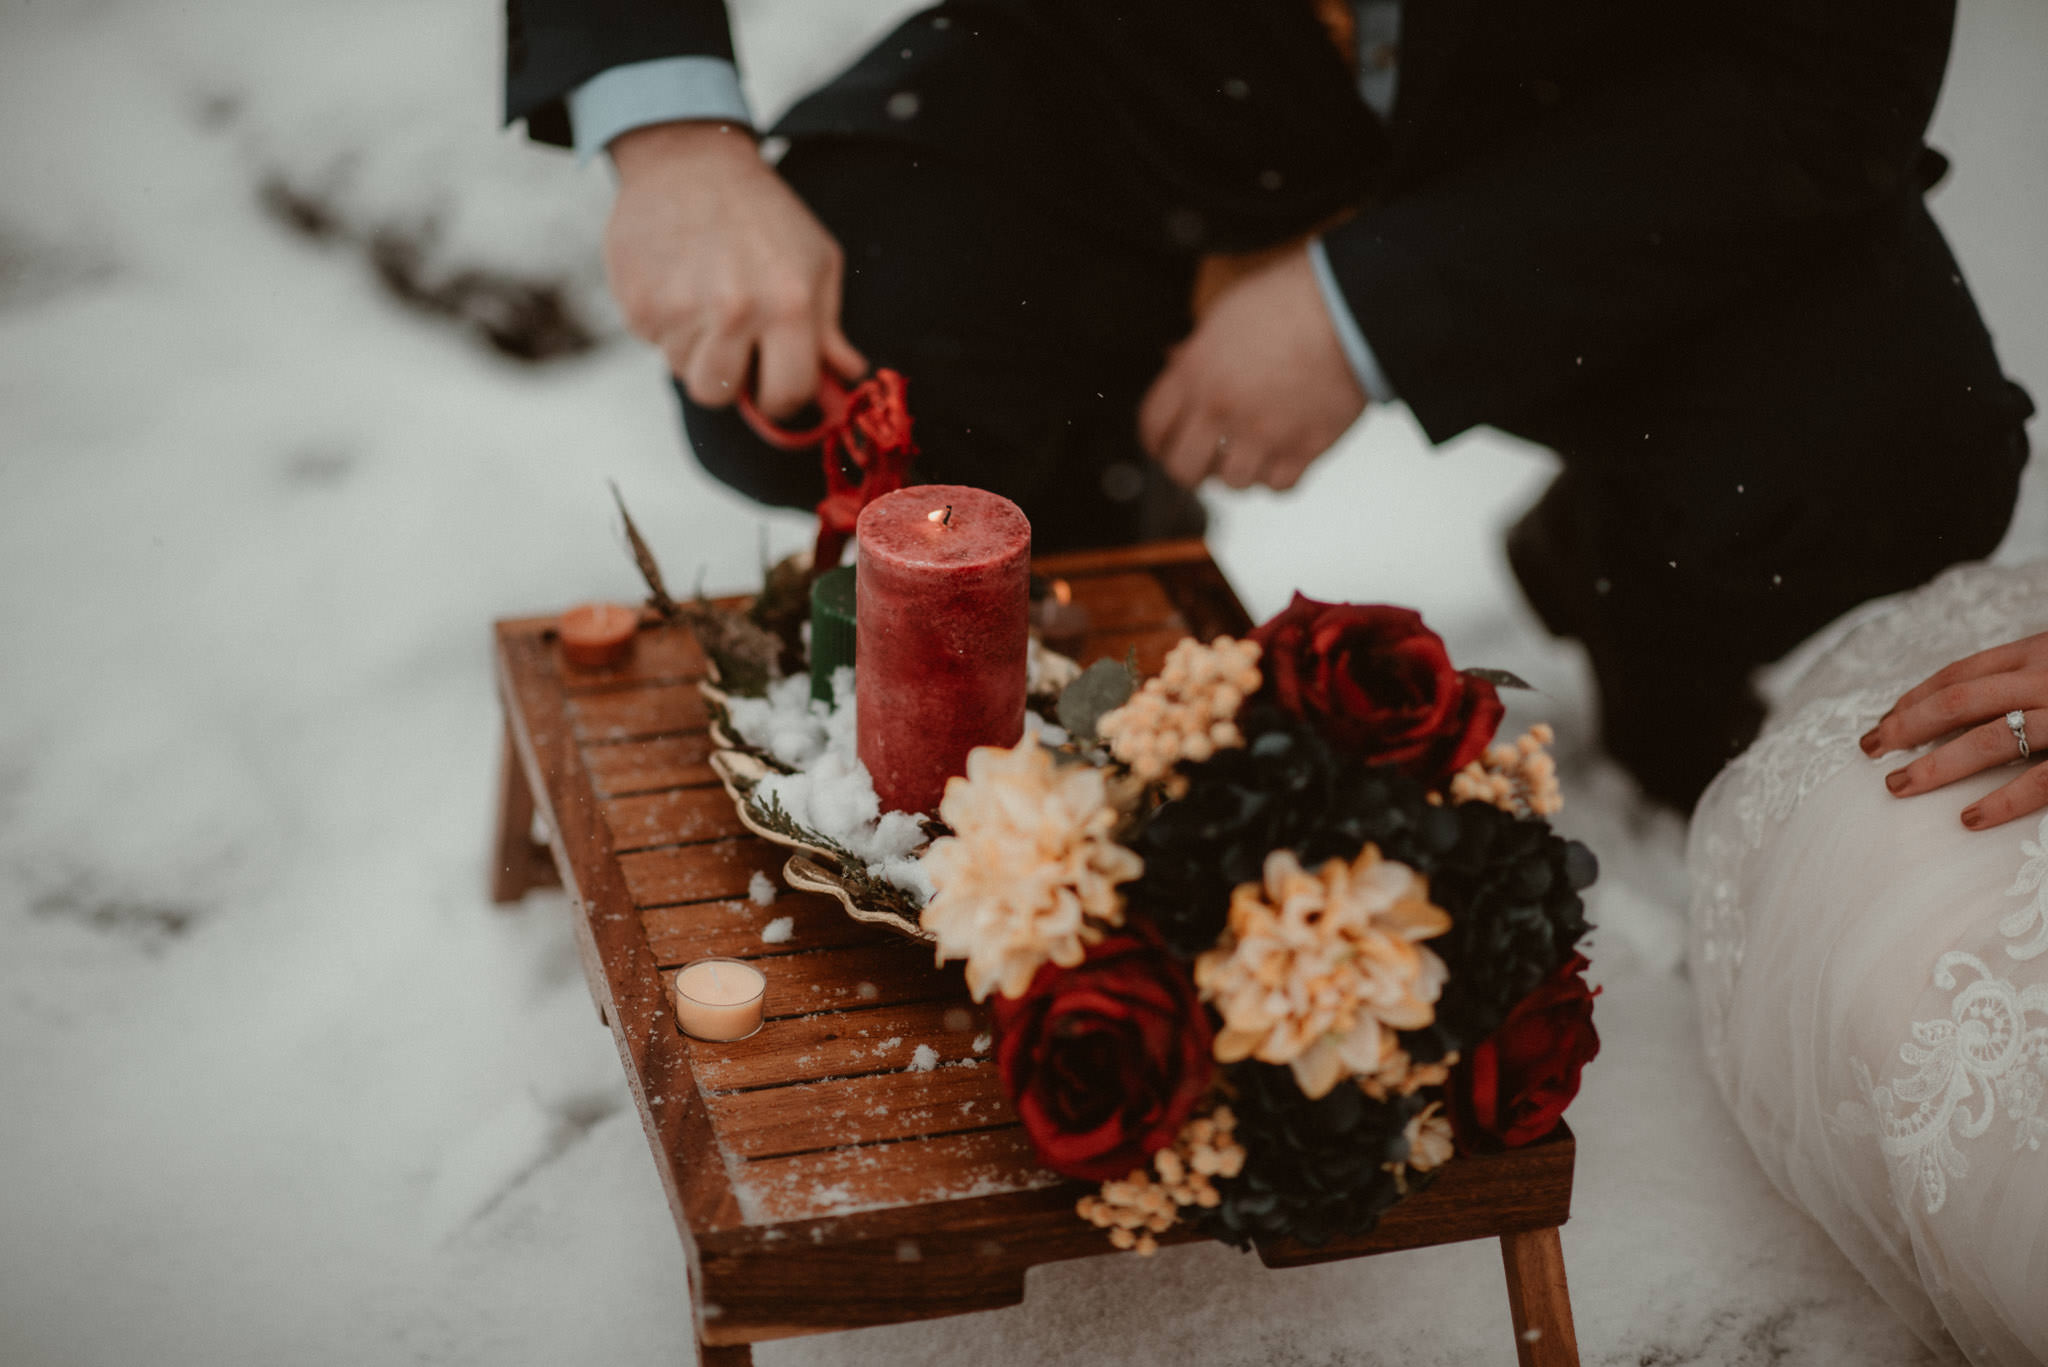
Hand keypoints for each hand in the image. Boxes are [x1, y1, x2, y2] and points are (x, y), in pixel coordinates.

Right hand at [604, 122, 865, 417]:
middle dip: (728, 378)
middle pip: (720, 396)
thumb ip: (830, 328)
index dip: (781, 398)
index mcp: (789, 305)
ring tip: (703, 301)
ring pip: (682, 371)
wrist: (689, 161)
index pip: (787, 395)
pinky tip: (677, 284)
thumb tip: (849, 375)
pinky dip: (664, 325)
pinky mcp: (638, 303)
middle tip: (732, 343)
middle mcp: (734, 311)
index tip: (773, 384)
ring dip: (694, 349)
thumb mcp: (816, 260)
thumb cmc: (763, 214)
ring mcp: (680, 310)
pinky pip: (651, 344)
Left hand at [1138, 244, 1364, 491]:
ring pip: (1231, 483)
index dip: (1155, 441)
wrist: (1349, 307)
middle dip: (1188, 468)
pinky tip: (1280, 458)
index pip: (1152, 426)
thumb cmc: (1292, 299)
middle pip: (1182, 468)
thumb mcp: (1225, 314)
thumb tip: (1175, 363)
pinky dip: (1276, 478)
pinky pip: (1277, 487)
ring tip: (1247, 455)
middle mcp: (1222, 409)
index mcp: (1196, 373)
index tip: (1162, 446)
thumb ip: (1196, 350)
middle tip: (1201, 462)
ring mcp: (1263, 433)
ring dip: (1236, 472)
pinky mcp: (1303, 448)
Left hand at [1861, 631, 2047, 828]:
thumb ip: (2021, 677)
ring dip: (1936, 766)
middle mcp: (2044, 679)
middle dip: (1907, 727)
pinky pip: (2040, 781)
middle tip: (1870, 750)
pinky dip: (2002, 801)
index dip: (1913, 699)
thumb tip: (1964, 704)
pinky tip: (1967, 819)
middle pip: (1958, 702)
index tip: (1882, 723)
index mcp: (2036, 653)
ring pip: (1989, 740)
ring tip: (1897, 786)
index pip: (1959, 675)